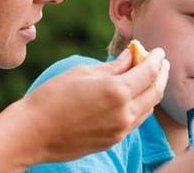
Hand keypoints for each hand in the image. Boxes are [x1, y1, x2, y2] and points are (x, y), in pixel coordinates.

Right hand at [11, 48, 169, 162]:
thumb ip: (112, 67)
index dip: (156, 59)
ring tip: (149, 77)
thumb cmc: (51, 98)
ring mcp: (120, 130)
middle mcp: (124, 113)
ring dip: (153, 91)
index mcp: (117, 91)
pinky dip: (141, 106)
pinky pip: (135, 121)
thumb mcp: (82, 72)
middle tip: (161, 63)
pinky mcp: (113, 141)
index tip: (158, 51)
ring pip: (148, 108)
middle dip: (161, 75)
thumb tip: (130, 57)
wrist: (32, 133)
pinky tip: (134, 97)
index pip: (149, 72)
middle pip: (155, 91)